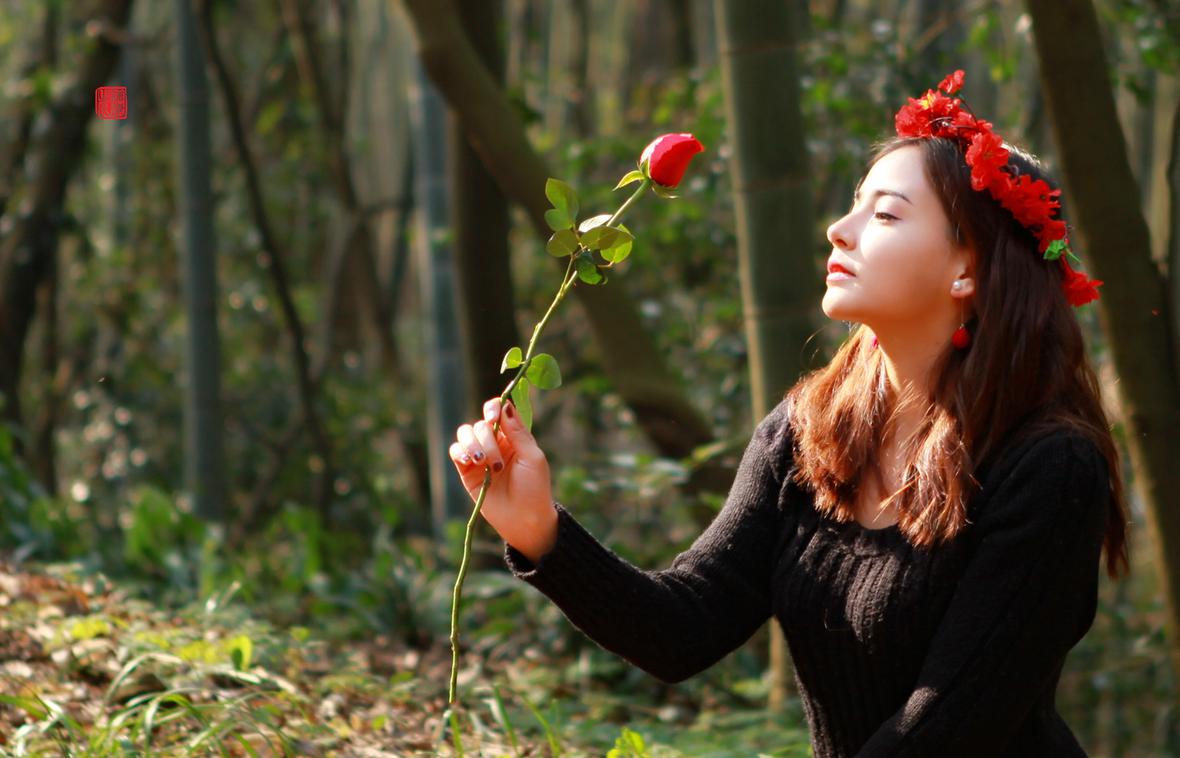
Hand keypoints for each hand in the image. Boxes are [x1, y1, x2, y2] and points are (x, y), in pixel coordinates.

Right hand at [449, 396, 557, 561]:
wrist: (524, 519)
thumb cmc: (534, 488)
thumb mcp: (532, 457)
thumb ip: (517, 432)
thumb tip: (505, 406)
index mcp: (513, 436)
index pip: (498, 411)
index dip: (493, 408)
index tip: (493, 417)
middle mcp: (495, 442)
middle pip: (481, 424)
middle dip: (487, 440)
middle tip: (497, 463)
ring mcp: (480, 456)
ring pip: (465, 433)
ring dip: (473, 445)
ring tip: (482, 463)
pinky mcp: (467, 471)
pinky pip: (455, 451)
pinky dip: (460, 451)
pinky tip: (470, 462)